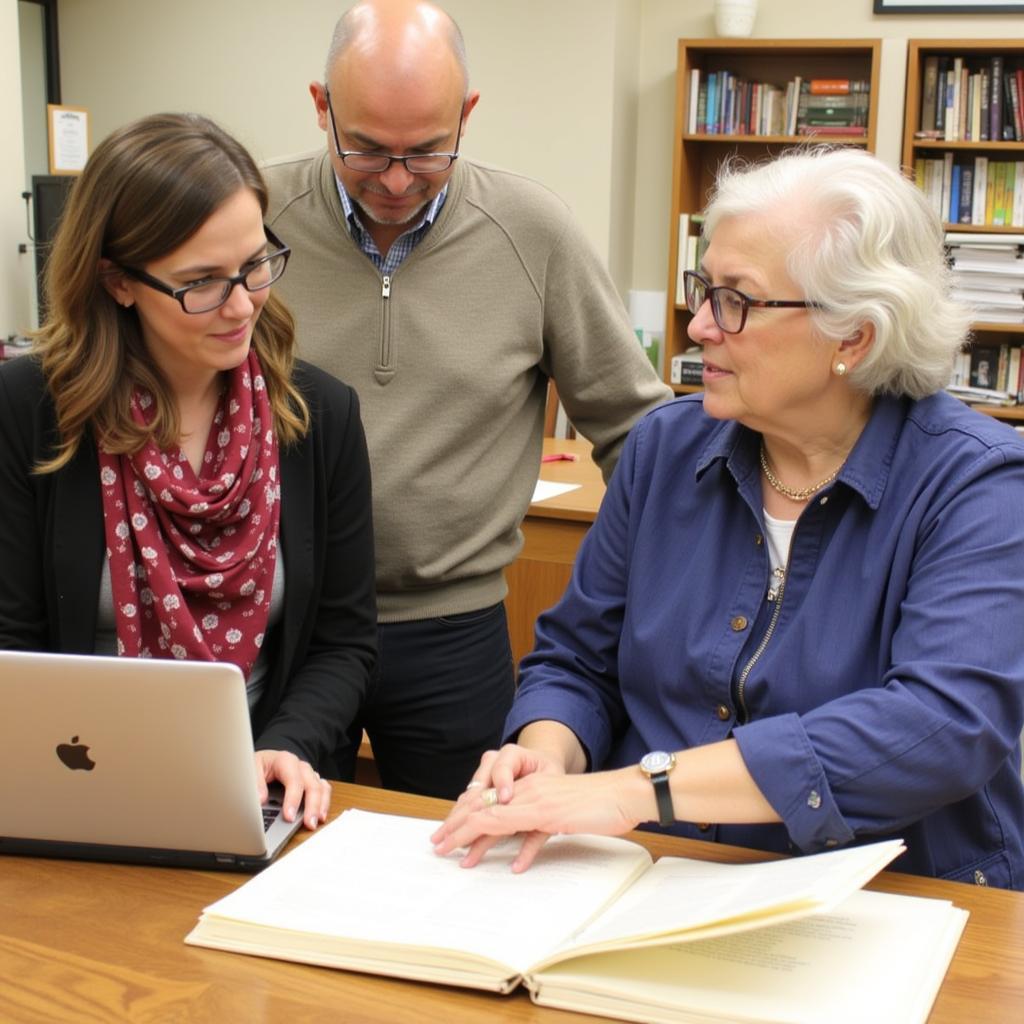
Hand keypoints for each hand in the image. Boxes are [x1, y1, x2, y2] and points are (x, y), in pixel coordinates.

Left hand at [254, 749, 330, 830]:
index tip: (289, 816)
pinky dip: (324, 803)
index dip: (293, 799)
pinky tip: (320, 816)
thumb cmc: (260, 765)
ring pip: (321, 787)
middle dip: (312, 805)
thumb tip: (261, 800)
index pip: (294, 779)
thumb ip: (256, 782)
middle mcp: (301, 766)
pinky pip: (324, 790)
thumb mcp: (252, 767)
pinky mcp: (313, 782)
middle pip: (312, 784)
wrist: (266, 760)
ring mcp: (309, 774)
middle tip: (309, 823)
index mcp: (286, 760)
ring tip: (316, 822)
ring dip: (321, 805)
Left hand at [431, 761, 643, 872]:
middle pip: (484, 806)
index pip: (488, 800)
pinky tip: (515, 867)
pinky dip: (520, 849)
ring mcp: (539, 799)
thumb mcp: (559, 810)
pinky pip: (527, 829)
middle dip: (458, 827)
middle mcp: (528, 790)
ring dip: (473, 838)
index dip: (465, 817)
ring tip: (457, 858)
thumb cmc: (597, 802)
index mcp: (528, 788)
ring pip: (496, 816)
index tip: (447, 833)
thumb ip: (539, 818)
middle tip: (438, 845)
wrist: (624, 791)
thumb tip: (525, 834)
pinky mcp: (553, 811)